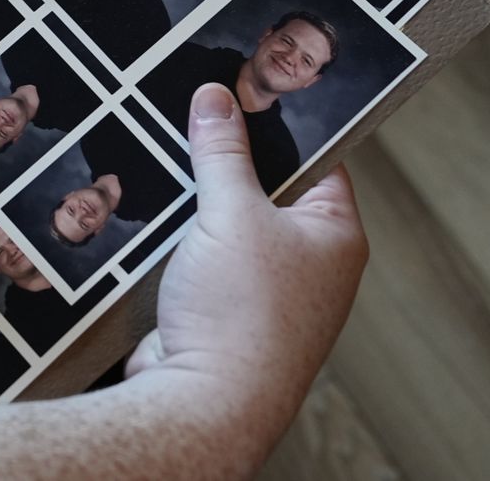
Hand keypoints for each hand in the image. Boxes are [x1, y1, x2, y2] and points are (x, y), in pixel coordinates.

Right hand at [125, 83, 366, 430]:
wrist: (201, 404)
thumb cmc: (242, 318)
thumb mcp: (232, 213)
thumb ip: (223, 152)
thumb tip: (216, 99)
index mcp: (335, 235)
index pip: (317, 158)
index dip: (281, 122)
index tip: (246, 85)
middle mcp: (309, 263)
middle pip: (266, 186)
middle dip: (228, 160)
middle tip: (196, 115)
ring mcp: (265, 288)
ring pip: (228, 221)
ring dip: (198, 202)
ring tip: (168, 164)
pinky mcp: (222, 308)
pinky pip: (202, 254)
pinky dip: (179, 237)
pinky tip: (154, 216)